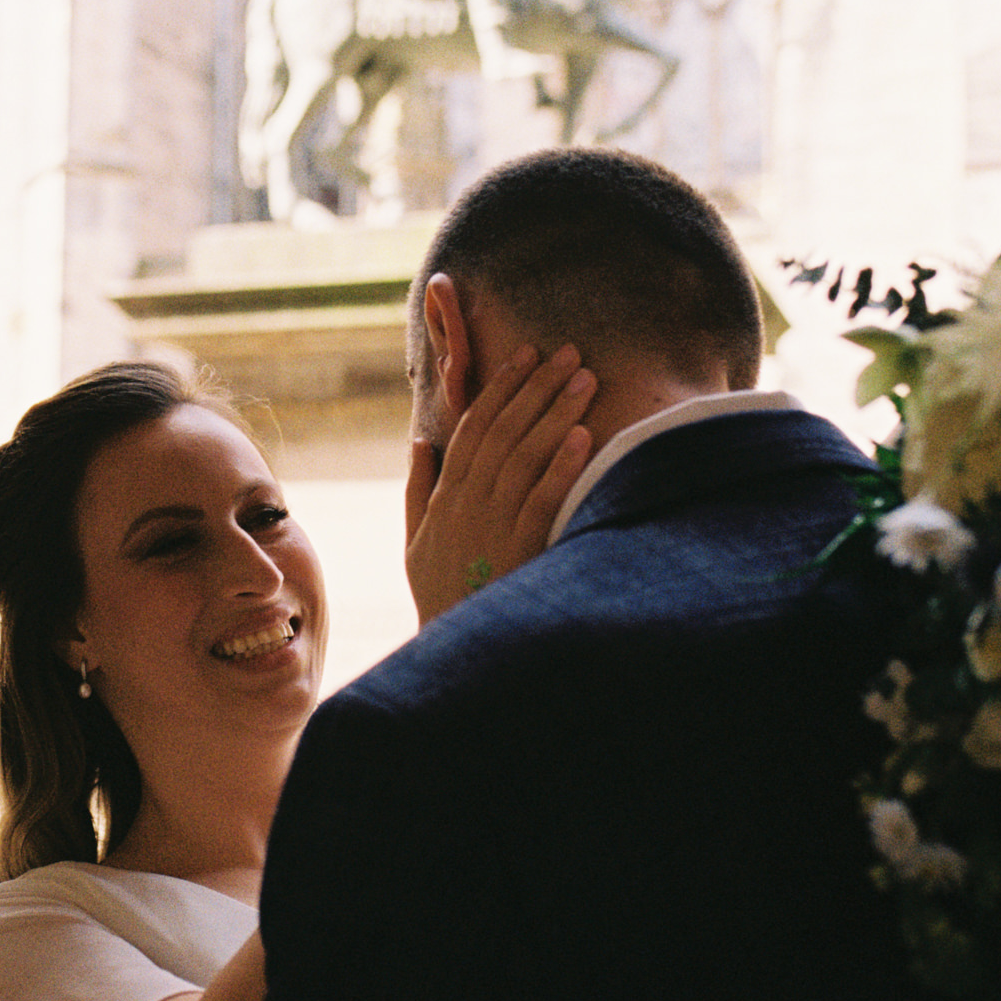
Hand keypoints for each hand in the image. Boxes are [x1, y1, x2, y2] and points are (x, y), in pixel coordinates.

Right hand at [404, 344, 595, 624]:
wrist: (455, 648)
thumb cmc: (440, 594)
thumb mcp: (415, 541)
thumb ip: (417, 488)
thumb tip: (419, 442)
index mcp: (445, 495)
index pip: (474, 427)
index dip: (501, 388)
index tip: (525, 356)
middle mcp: (466, 502)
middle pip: (504, 430)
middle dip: (538, 387)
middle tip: (570, 353)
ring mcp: (491, 524)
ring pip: (525, 456)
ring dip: (556, 413)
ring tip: (586, 380)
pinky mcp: (518, 549)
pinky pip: (542, 499)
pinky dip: (561, 466)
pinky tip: (584, 436)